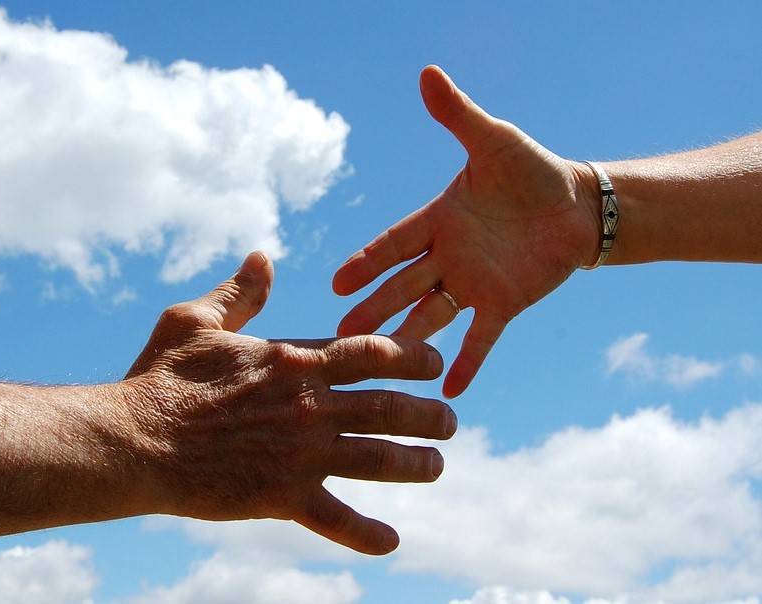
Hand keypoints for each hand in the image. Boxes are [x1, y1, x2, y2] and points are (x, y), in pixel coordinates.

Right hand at [122, 251, 455, 554]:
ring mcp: (300, 454)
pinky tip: (392, 542)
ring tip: (438, 465)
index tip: (435, 362)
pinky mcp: (282, 496)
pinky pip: (335, 518)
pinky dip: (366, 534)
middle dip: (428, 414)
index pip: (372, 354)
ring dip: (415, 463)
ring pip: (377, 459)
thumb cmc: (159, 377)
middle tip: (450, 420)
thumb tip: (263, 258)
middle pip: (388, 407)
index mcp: (293, 361)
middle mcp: (309, 406)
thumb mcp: (195, 320)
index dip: (412, 357)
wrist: (133, 441)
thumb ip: (239, 292)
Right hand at [333, 65, 600, 397]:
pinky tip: (451, 390)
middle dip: (373, 309)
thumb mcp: (494, 140)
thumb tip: (427, 73)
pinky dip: (468, 360)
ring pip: (430, 315)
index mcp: (438, 219)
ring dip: (406, 340)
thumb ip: (458, 116)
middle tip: (339, 334)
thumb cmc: (532, 170)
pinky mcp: (503, 303)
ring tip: (379, 367)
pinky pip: (481, 336)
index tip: (337, 282)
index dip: (368, 261)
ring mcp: (472, 283)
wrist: (577, 205)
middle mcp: (447, 256)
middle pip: (402, 286)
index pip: (394, 243)